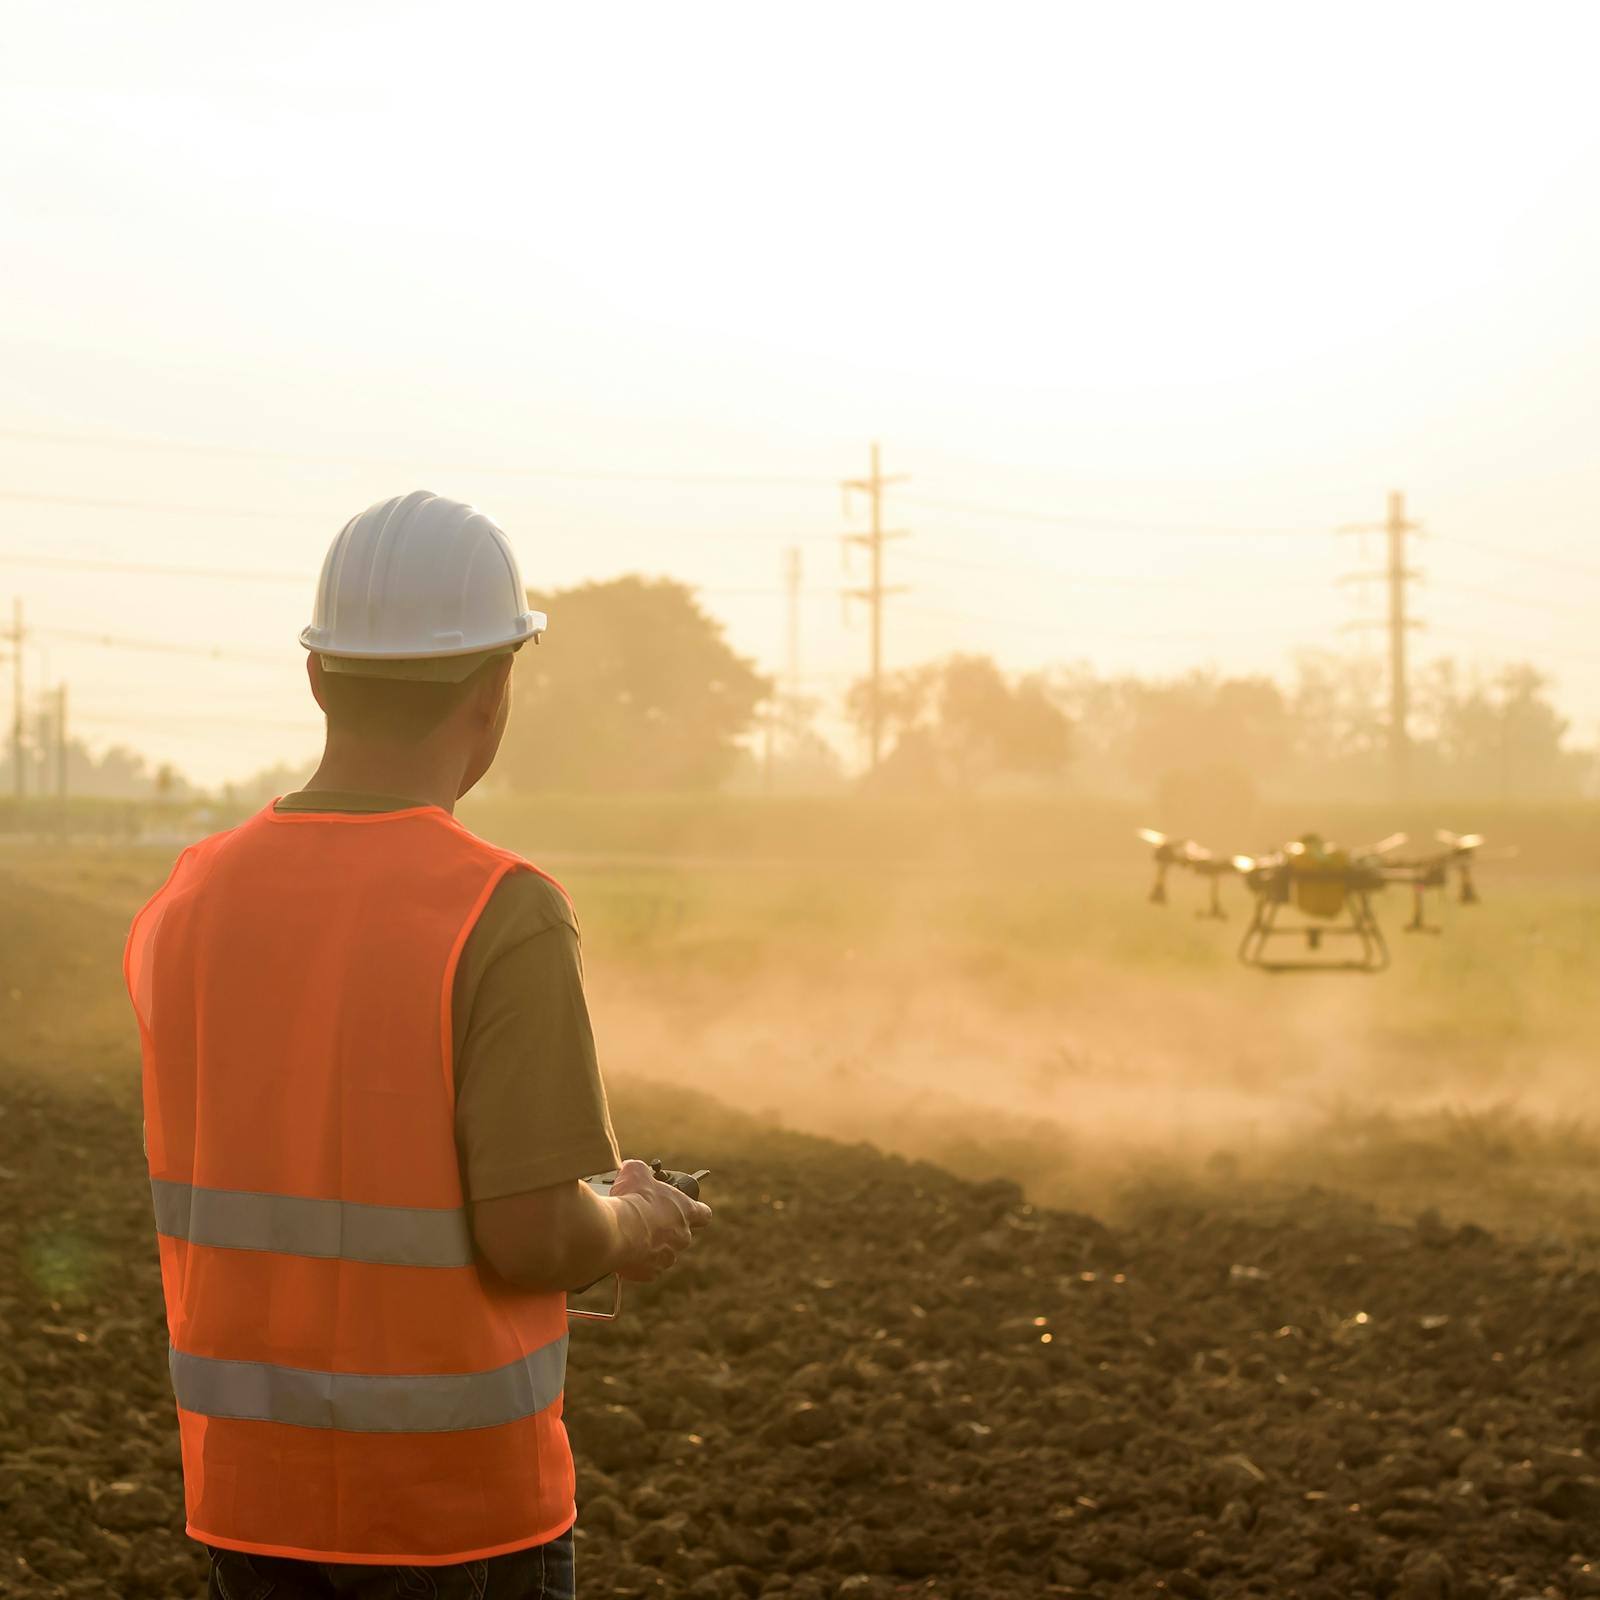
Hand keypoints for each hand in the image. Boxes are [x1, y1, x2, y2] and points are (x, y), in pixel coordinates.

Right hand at [608, 1158, 712, 1281]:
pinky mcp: (650, 1273)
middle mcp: (682, 1237)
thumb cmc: (631, 1200)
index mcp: (686, 1211)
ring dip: (651, 1245)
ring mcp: (667, 1258)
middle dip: (665, 1228)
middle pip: (680, 1234)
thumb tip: (635, 1170)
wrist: (614, 1231)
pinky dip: (637, 1260)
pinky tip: (624, 1248)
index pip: (704, 1214)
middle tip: (645, 1219)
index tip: (685, 1209)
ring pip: (663, 1252)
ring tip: (631, 1234)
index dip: (696, 1211)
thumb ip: (642, 1171)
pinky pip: (646, 1267)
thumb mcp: (636, 1171)